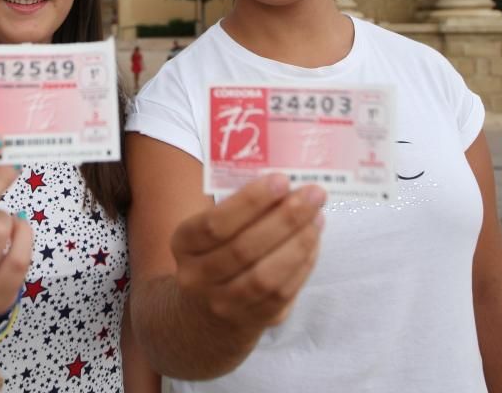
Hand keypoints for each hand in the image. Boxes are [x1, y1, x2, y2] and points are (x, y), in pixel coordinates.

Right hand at [171, 175, 324, 327]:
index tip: (282, 179)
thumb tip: (288, 186)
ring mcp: (224, 304)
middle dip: (285, 218)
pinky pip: (282, 294)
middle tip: (313, 194)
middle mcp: (197, 277)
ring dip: (298, 243)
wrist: (206, 312)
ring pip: (266, 277)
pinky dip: (303, 265)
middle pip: (244, 249)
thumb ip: (242, 209)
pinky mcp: (253, 321)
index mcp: (183, 244)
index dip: (250, 202)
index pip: (215, 224)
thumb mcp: (212, 229)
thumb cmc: (217, 252)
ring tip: (317, 217)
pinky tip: (313, 241)